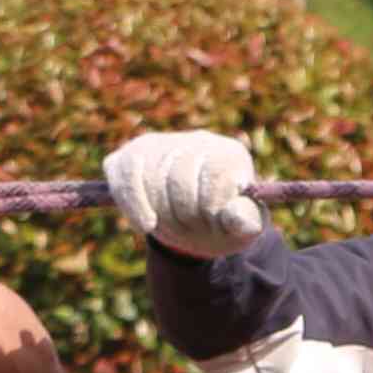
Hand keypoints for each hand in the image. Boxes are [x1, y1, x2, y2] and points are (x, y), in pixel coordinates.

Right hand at [101, 131, 263, 258]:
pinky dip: (134, 206)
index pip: (214, 175)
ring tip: (176, 228)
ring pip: (152, 179)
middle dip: (185, 215)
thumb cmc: (222, 224)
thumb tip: (235, 216)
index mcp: (230, 155)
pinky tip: (146, 226)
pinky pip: (125, 178)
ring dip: (162, 215)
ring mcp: (162, 145)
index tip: (215, 226)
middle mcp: (197, 141)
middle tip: (193, 231)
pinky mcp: (131, 156)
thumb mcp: (244, 228)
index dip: (211, 209)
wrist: (196, 226)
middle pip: (180, 177)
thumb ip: (247, 221)